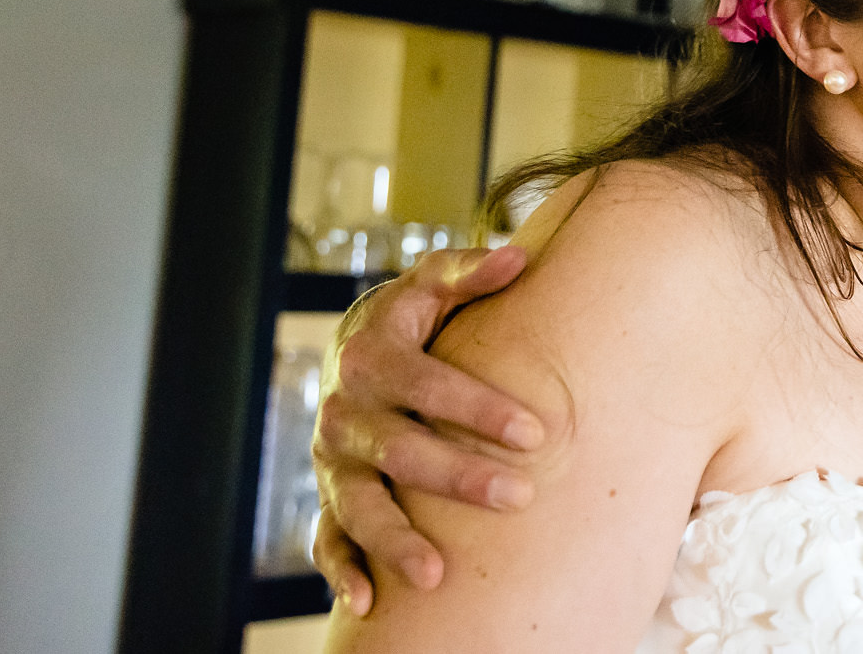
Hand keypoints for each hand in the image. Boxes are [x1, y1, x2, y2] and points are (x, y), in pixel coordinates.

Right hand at [311, 246, 543, 615]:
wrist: (358, 348)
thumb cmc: (414, 317)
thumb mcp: (431, 284)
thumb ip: (469, 272)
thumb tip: (520, 259)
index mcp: (371, 356)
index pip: (427, 385)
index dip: (478, 409)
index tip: (536, 432)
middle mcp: (344, 411)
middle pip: (400, 451)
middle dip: (458, 476)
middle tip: (519, 496)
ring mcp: (333, 459)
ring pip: (359, 505)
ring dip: (394, 540)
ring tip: (436, 575)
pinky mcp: (329, 494)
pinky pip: (327, 537)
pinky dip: (341, 571)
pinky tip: (367, 603)